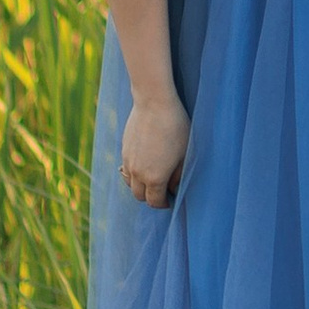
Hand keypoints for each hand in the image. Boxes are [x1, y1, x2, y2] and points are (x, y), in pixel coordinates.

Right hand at [121, 89, 189, 207]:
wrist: (154, 103)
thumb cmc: (175, 127)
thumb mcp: (185, 153)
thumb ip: (179, 174)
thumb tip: (173, 186)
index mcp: (155, 178)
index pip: (155, 202)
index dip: (163, 204)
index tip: (169, 201)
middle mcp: (137, 173)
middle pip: (139, 196)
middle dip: (150, 197)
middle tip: (162, 191)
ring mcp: (128, 161)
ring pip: (130, 183)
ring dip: (139, 186)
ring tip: (152, 179)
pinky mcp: (124, 149)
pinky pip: (126, 169)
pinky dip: (133, 173)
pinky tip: (144, 164)